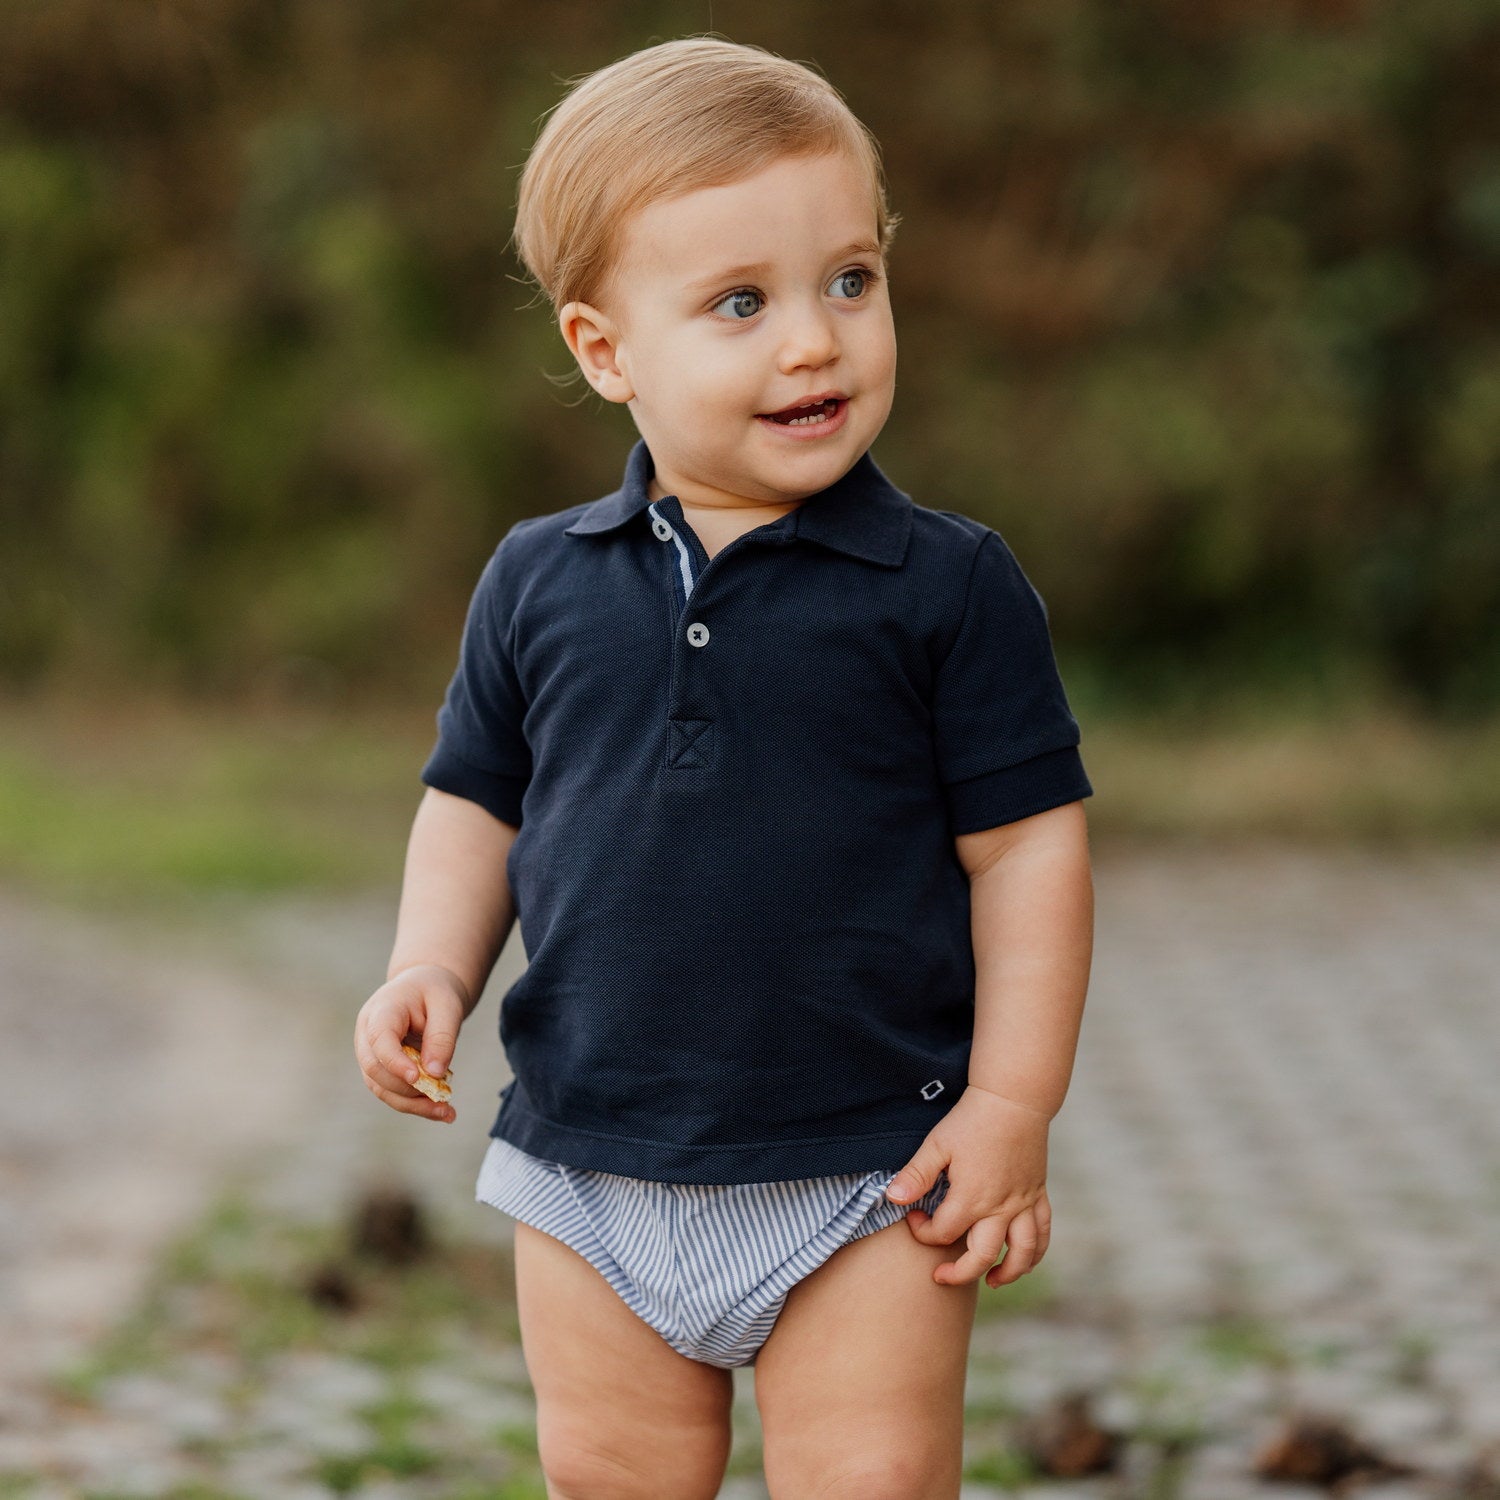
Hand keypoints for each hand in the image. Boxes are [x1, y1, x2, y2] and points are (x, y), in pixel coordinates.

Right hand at [353, 963, 467, 1122]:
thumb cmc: (436, 991)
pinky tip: (441, 1110)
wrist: (426, 986)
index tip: (418, 1078)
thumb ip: (441, 1037)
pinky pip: (392, 1091)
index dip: (394, 1062)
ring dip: (412, 1104)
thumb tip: (435, 1074)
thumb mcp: (448, 1005)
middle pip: (375, 1069)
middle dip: (406, 1090)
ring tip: (446, 1112)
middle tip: (442, 1099)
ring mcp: (370, 1053)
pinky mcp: (381, 1068)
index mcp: (382, 1010)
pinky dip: (415, 1103)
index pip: (379, 1040)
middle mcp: (367, 1034)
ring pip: (381, 1087)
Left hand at [885, 1084, 1052, 1288]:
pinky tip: (1024, 1259)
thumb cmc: (971, 1120)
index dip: (923, 1232)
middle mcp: (1000, 1208)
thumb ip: (916, 1175)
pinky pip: (1043, 1231)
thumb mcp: (937, 1144)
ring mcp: (1023, 1203)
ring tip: (990, 1281)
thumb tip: (892, 1199)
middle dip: (959, 1273)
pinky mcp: (1038, 1194)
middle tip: (941, 1276)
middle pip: (981, 1256)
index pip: (943, 1233)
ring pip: (1022, 1253)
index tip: (914, 1218)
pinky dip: (1036, 1252)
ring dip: (1008, 1273)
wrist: (1013, 1099)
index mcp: (971, 1198)